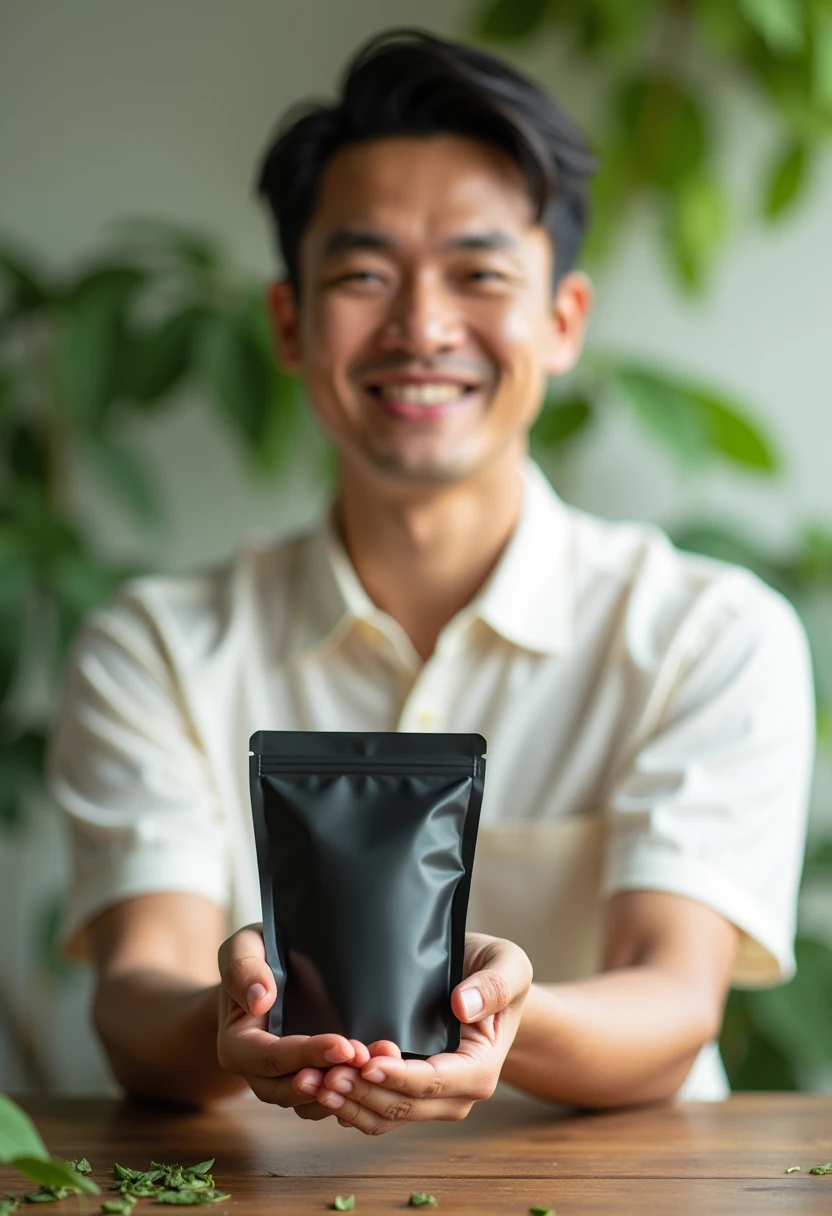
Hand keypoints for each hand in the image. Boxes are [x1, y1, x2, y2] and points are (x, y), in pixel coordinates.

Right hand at [216, 923, 369, 1117]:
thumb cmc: (254, 957)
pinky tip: (377, 1075)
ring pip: (312, 1102)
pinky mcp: (307, 1080)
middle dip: (331, 1079)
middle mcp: (257, 1073)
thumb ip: (243, 970)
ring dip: (345, 1091)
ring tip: (376, 1068)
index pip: (272, 1058)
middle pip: (292, 1089)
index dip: (308, 1055)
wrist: (262, 974)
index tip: (343, 1046)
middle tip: (365, 1060)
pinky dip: (351, 1093)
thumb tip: (260, 999)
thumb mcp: (241, 949)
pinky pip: (326, 1099)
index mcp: (237, 1046)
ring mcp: (282, 1081)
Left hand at [309, 933, 532, 1134]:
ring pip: (383, 1116)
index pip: (433, 1082)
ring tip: (311, 1082)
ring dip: (346, 1104)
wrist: (486, 984)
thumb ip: (493, 986)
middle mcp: (455, 1095)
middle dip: (360, 1092)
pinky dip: (347, 1104)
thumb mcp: (507, 966)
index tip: (367, 1062)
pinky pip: (375, 1111)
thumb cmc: (495, 971)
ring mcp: (430, 1100)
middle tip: (323, 1073)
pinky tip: (319, 1088)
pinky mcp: (406, 1094)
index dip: (398, 1077)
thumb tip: (463, 1006)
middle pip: (402, 1106)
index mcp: (479, 1069)